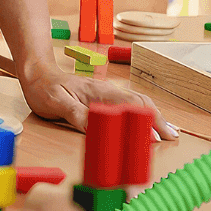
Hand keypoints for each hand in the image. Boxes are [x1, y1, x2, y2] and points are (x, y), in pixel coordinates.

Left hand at [20, 62, 177, 138]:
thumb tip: (97, 127)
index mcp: (99, 92)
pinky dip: (144, 114)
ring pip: (137, 103)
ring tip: (169, 132)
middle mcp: (107, 91)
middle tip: (173, 137)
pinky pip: (129, 105)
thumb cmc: (44, 89)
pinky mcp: (103, 98)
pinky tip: (148, 122)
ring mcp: (106, 94)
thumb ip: (77, 114)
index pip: (130, 105)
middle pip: (140, 103)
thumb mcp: (56, 104)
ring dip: (154, 116)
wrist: (37, 73)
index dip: (145, 121)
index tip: (156, 138)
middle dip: (158, 119)